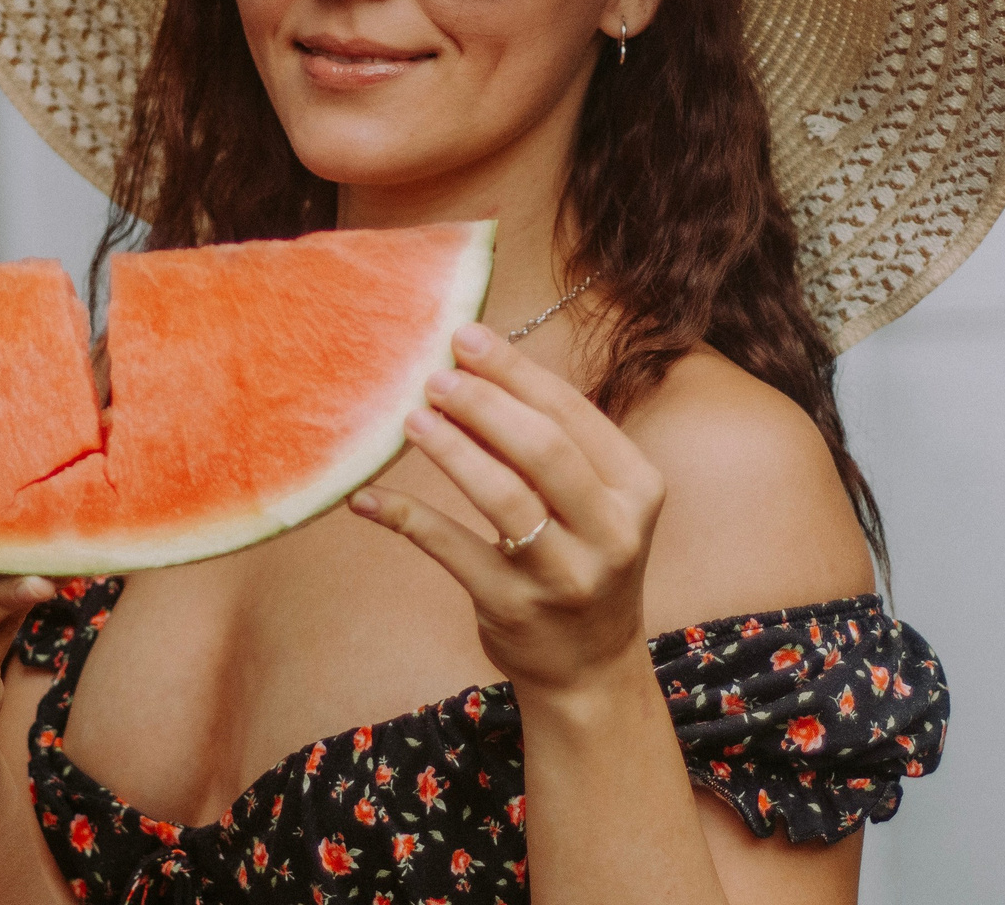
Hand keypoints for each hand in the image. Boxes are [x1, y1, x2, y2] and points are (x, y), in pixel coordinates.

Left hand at [349, 323, 667, 696]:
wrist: (590, 668)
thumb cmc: (581, 560)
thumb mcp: (590, 503)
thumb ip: (548, 446)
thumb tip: (472, 373)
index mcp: (637, 488)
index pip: (572, 413)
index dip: (514, 370)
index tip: (466, 336)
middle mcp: (611, 531)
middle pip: (543, 448)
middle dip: (484, 402)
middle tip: (435, 374)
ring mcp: (565, 574)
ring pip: (504, 497)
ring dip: (452, 450)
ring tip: (412, 418)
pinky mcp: (514, 608)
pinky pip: (453, 551)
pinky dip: (406, 518)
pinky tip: (367, 498)